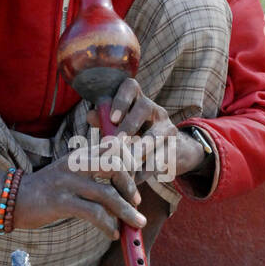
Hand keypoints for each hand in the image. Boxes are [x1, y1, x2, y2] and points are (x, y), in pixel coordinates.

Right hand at [0, 155, 146, 239]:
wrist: (11, 199)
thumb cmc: (46, 191)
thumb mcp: (69, 174)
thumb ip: (92, 173)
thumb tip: (121, 188)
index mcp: (79, 155)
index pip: (113, 149)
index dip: (131, 162)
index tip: (137, 182)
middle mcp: (75, 164)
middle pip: (114, 166)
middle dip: (130, 186)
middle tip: (137, 203)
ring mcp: (67, 182)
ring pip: (106, 193)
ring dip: (126, 211)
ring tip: (136, 223)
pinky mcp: (60, 201)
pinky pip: (92, 213)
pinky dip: (107, 225)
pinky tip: (112, 234)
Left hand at [85, 80, 204, 183]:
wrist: (170, 150)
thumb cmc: (136, 136)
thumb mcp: (119, 127)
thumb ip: (104, 121)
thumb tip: (91, 115)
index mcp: (137, 100)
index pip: (131, 86)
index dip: (121, 99)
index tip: (113, 118)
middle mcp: (154, 109)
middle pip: (144, 107)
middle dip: (129, 124)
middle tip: (116, 141)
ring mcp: (167, 127)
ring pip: (155, 135)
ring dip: (139, 149)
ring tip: (127, 162)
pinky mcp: (174, 146)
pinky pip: (161, 157)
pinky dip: (146, 170)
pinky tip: (135, 179)